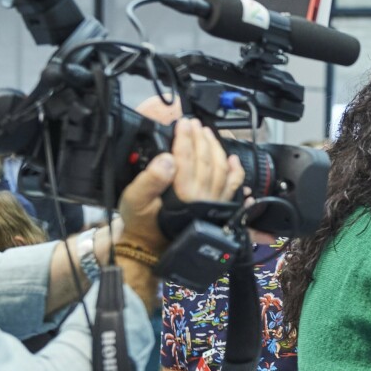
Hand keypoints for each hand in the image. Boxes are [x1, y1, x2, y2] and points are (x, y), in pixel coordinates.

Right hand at [117, 117, 244, 253]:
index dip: (185, 137)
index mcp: (181, 195)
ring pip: (223, 171)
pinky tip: (234, 161)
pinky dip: (236, 174)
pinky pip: (232, 189)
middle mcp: (202, 198)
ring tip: (210, 134)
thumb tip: (167, 158)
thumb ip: (150, 179)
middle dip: (201, 138)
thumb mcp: (134, 200)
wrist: (150, 248)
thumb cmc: (141, 223)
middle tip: (195, 123)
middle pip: (207, 161)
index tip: (183, 123)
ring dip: (218, 150)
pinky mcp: (218, 210)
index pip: (186, 157)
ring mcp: (213, 204)